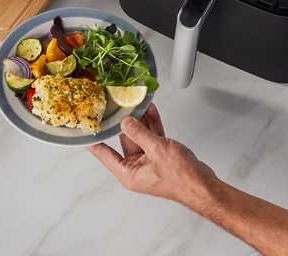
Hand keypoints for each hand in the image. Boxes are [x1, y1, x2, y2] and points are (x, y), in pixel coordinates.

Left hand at [87, 104, 217, 206]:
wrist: (203, 184)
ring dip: (140, 121)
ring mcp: (149, 161)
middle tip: (118, 105)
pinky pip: (152, 137)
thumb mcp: (156, 150)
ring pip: (140, 136)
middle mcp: (136, 168)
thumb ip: (139, 133)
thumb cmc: (181, 178)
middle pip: (124, 140)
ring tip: (136, 103)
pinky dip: (152, 124)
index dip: (94, 140)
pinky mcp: (161, 155)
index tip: (85, 129)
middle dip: (124, 123)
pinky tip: (150, 111)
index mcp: (128, 173)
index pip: (104, 154)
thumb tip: (126, 122)